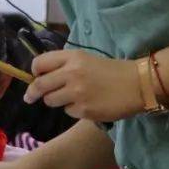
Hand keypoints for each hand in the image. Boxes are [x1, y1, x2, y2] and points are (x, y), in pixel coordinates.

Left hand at [24, 50, 142, 121]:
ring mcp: (77, 93)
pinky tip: (88, 104)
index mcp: (72, 57)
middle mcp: (71, 73)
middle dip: (33, 93)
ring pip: (50, 101)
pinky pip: (67, 111)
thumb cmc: (111, 71)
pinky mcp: (84, 110)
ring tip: (73, 97)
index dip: (34, 72)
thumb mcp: (86, 59)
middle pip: (39, 85)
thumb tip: (40, 77)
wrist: (138, 84)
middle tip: (30, 97)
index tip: (34, 77)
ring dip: (57, 101)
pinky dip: (73, 109)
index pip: (39, 63)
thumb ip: (64, 65)